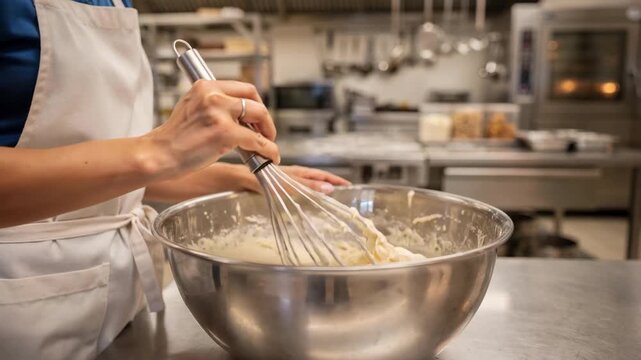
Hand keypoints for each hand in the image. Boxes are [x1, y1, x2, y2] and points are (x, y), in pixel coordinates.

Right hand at [142, 80, 279, 178]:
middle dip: (265, 117)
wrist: (159, 154)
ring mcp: (219, 113)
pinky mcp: (225, 133)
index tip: (257, 118)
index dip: (255, 103)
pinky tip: (268, 156)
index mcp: (205, 86)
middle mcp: (212, 95)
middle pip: (253, 98)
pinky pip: (257, 140)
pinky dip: (268, 149)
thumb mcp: (192, 108)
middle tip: (266, 132)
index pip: (242, 88)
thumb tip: (241, 116)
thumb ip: (214, 106)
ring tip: (268, 145)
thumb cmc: (174, 139)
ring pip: (259, 115)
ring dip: (269, 132)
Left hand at [239, 165, 350, 193]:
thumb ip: (308, 186)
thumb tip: (329, 189)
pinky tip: (303, 202)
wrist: (241, 179)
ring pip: (307, 185)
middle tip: (342, 193)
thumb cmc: (263, 179)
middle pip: (316, 180)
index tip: (348, 186)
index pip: (322, 176)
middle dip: (329, 185)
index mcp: (299, 172)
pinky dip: (304, 195)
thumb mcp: (289, 184)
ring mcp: (286, 180)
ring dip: (317, 190)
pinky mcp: (278, 186)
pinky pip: (297, 190)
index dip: (335, 181)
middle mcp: (294, 175)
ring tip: (327, 198)